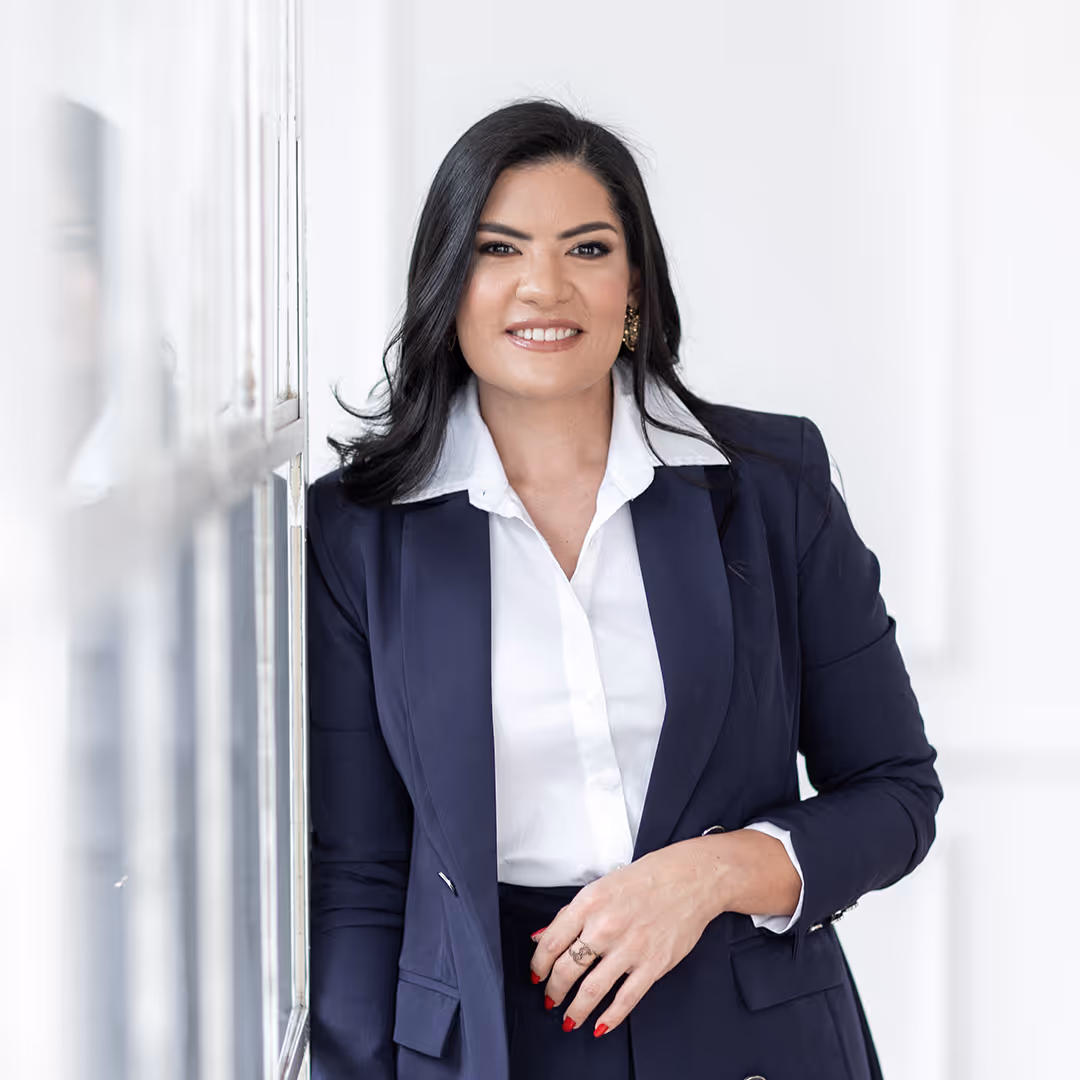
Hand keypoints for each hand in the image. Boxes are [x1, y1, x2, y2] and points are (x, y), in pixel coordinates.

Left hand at [528, 829, 799, 1036]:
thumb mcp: (601, 886)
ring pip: (592, 990)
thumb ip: (571, 914)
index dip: (538, 965)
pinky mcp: (653, 965)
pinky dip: (610, 1017)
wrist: (691, 878)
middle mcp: (605, 926)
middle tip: (549, 999)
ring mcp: (630, 948)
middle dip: (553, 990)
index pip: (551, 942)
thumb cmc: (646, 878)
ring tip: (568, 1019)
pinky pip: (626, 999)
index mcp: (589, 903)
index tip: (536, 975)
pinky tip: (600, 1026)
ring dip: (575, 1010)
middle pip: (567, 969)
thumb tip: (541, 936)